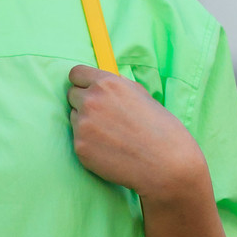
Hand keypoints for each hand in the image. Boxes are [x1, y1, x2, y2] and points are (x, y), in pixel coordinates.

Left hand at [67, 66, 208, 203]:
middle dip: (83, 102)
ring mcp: (83, 125)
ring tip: (111, 135)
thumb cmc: (160, 128)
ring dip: (86, 123)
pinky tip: (109, 150)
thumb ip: (119, 86)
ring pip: (74, 118)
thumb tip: (103, 82)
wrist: (165, 163)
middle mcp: (91, 101)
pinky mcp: (80, 148)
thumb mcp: (142, 95)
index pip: (76, 73)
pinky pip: (78, 140)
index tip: (85, 89)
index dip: (82, 82)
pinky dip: (89, 144)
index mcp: (107, 83)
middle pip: (71, 95)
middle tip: (102, 116)